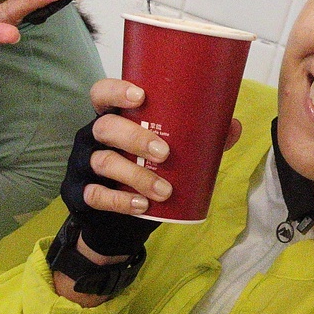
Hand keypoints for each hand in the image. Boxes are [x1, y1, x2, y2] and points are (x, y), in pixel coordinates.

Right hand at [57, 79, 244, 264]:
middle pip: (105, 127)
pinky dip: (120, 200)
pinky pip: (95, 194)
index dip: (115, 91)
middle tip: (164, 153)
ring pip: (103, 162)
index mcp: (113, 119)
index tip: (140, 96)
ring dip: (136, 176)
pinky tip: (141, 204)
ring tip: (164, 190)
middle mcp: (92, 137)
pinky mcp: (80, 193)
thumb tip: (233, 126)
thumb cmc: (144, 173)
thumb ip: (197, 140)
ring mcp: (83, 165)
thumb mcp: (169, 155)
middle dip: (135, 138)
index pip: (102, 94)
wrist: (120, 222)